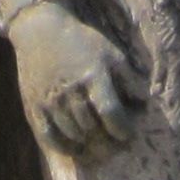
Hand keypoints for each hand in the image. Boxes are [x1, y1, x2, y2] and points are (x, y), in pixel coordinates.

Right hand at [8, 3, 141, 155]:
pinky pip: (49, 137)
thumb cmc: (80, 41)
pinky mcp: (34, 106)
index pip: (110, 112)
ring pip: (73, 134)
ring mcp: (50, 100)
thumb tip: (145, 104)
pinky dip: (64, 148)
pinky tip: (75, 149)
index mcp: (93, 75)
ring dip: (89, 145)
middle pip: (92, 127)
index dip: (122, 129)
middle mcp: (71, 91)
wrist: (40, 31)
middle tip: (116, 145)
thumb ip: (129, 79)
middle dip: (108, 141)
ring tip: (99, 147)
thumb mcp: (110, 53)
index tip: (128, 135)